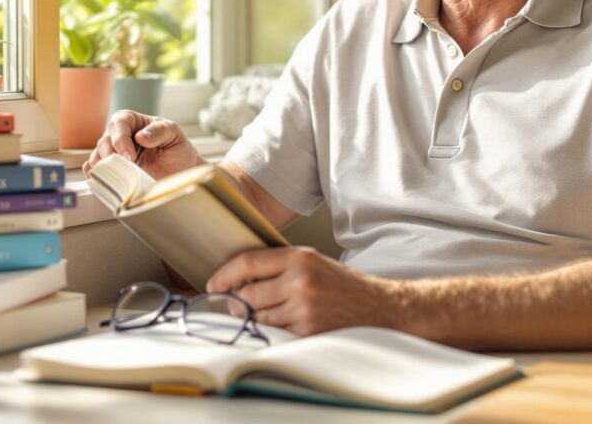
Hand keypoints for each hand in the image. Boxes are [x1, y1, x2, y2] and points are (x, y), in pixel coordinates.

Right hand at [82, 110, 205, 177]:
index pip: (119, 123)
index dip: (120, 139)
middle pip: (104, 141)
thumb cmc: (176, 148)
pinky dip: (99, 177)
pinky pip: (96, 172)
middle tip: (127, 168)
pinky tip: (112, 181)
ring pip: (97, 158)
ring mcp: (114, 154)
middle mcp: (119, 136)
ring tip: (122, 177)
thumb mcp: (174, 133)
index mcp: (132, 121)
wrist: (179, 171)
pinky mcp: (112, 170)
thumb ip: (159, 131)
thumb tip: (140, 137)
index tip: (131, 157)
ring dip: (106, 168)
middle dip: (112, 156)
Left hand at [206, 246, 403, 336]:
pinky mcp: (307, 332)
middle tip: (235, 302)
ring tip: (266, 312)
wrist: (378, 307)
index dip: (224, 274)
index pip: (248, 262)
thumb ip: (279, 265)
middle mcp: (300, 281)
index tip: (213, 283)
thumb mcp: (313, 261)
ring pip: (258, 316)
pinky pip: (274, 332)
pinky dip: (272, 330)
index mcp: (300, 257)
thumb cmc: (342, 284)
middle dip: (237, 300)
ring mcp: (303, 309)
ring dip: (254, 317)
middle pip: (248, 294)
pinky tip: (282, 323)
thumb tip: (238, 279)